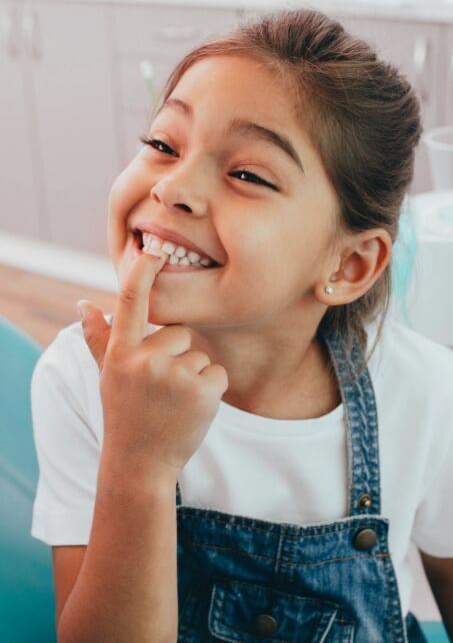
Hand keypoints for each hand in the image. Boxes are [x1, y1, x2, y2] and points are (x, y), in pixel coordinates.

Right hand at [77, 250, 228, 479]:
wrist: (141, 464)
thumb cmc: (124, 414)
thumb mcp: (107, 376)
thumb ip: (98, 339)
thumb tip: (84, 304)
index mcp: (121, 353)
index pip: (130, 301)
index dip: (143, 271)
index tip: (153, 250)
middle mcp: (145, 360)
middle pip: (179, 332)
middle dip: (176, 355)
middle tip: (161, 388)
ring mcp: (174, 376)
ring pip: (199, 355)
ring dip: (193, 375)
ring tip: (173, 402)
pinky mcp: (202, 391)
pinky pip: (217, 372)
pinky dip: (211, 389)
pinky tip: (192, 409)